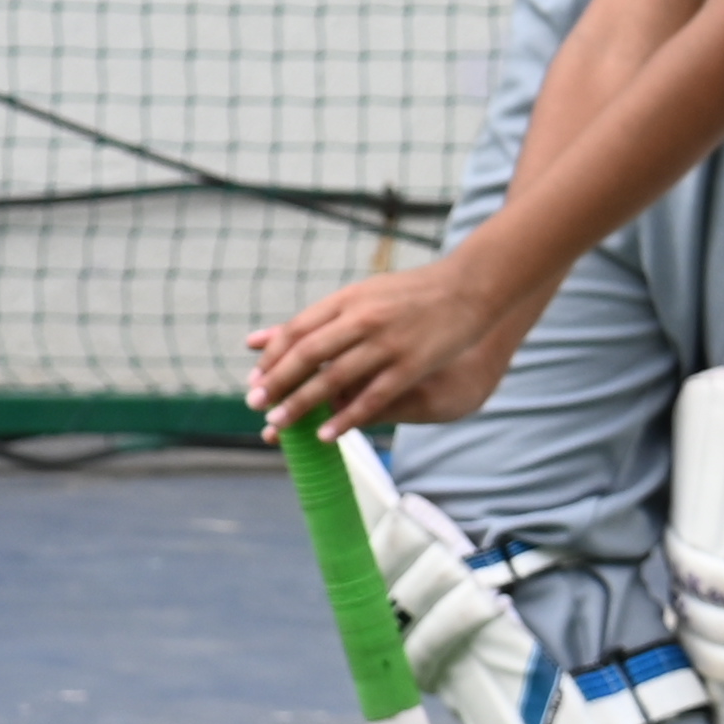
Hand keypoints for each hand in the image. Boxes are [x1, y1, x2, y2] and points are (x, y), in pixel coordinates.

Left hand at [244, 254, 542, 436]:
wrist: (469, 287)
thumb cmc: (411, 294)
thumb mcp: (364, 294)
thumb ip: (325, 316)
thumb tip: (282, 332)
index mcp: (347, 299)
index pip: (297, 329)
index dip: (272, 357)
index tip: (254, 379)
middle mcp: (362, 318)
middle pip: (308, 354)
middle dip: (277, 382)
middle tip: (254, 405)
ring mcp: (387, 342)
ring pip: (335, 379)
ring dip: (302, 404)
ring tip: (279, 424)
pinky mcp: (410, 365)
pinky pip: (372, 397)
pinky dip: (346, 418)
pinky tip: (326, 435)